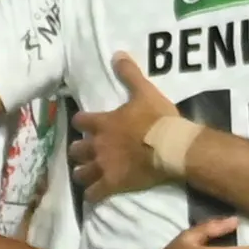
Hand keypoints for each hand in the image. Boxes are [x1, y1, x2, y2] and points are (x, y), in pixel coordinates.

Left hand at [71, 54, 177, 200]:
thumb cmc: (158, 119)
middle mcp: (98, 145)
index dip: (81, 122)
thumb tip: (116, 54)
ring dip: (82, 172)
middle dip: (79, 150)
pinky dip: (92, 194)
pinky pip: (94, 194)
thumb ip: (129, 74)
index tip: (84, 123)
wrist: (172, 146)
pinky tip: (94, 194)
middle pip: (76, 149)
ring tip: (87, 173)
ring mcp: (104, 166)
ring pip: (81, 173)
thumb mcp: (144, 91)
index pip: (80, 121)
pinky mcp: (113, 184)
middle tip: (86, 151)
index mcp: (102, 123)